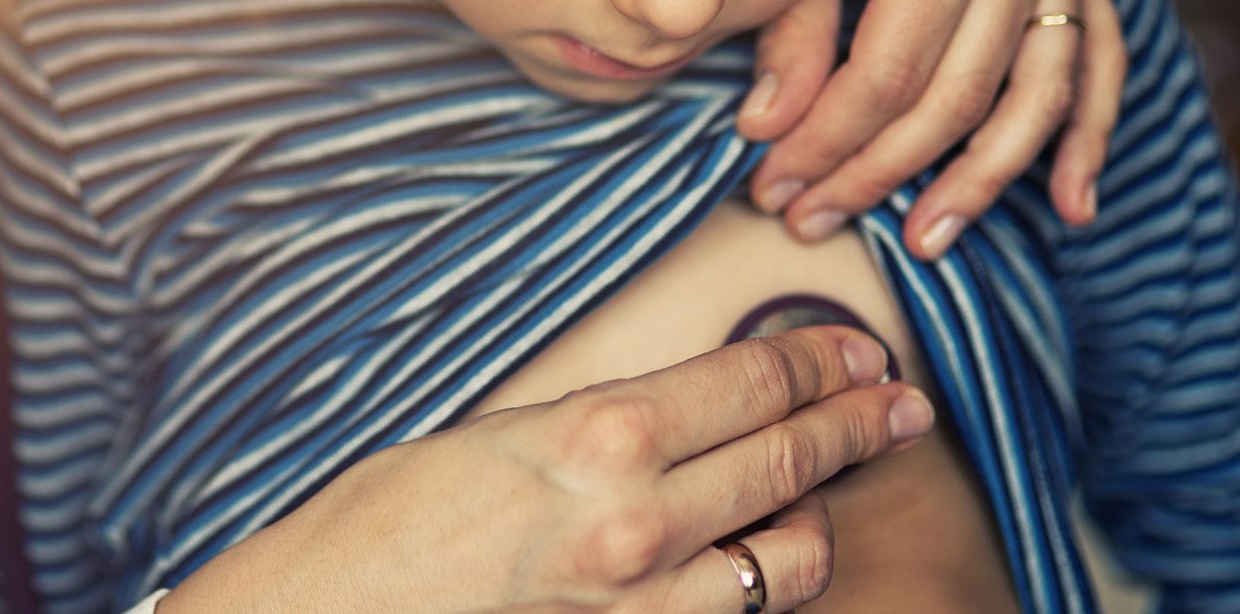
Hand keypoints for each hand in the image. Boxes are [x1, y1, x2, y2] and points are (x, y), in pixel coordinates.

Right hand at [160, 326, 934, 612]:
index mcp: (597, 435)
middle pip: (791, 460)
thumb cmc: (383, 524)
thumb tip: (675, 416)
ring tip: (824, 496)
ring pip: (792, 559)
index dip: (819, 362)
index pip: (751, 382)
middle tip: (892, 404)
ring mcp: (643, 602)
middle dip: (855, 423)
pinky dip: (758, 586)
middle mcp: (638, 519)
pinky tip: (755, 561)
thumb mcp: (496, 437)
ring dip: (819, 519)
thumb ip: (597, 427)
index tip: (855, 353)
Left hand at [739, 0, 1126, 259]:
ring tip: (922, 244)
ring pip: (1028, 101)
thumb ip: (793, 27)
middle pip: (949, 100)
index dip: (824, 142)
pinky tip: (1072, 207)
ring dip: (977, 184)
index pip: (883, 76)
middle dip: (875, 174)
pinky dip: (1089, 143)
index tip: (772, 187)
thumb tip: (766, 126)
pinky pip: (1102, 73)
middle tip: (810, 221)